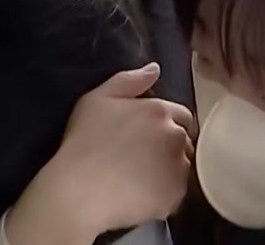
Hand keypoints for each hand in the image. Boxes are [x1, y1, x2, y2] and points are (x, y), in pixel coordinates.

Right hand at [6, 63, 194, 244]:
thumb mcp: (96, 100)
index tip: (143, 133)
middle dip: (167, 143)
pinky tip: (138, 191)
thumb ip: (128, 81)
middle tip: (138, 154)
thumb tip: (155, 68)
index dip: (162, 122)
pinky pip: (175, 190)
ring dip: (166, 166)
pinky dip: (163, 190)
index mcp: (158, 110)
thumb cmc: (84, 141)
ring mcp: (179, 168)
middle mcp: (175, 136)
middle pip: (183, 138)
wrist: (82, 190)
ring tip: (137, 174)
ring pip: (181, 164)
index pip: (179, 114)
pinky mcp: (176, 195)